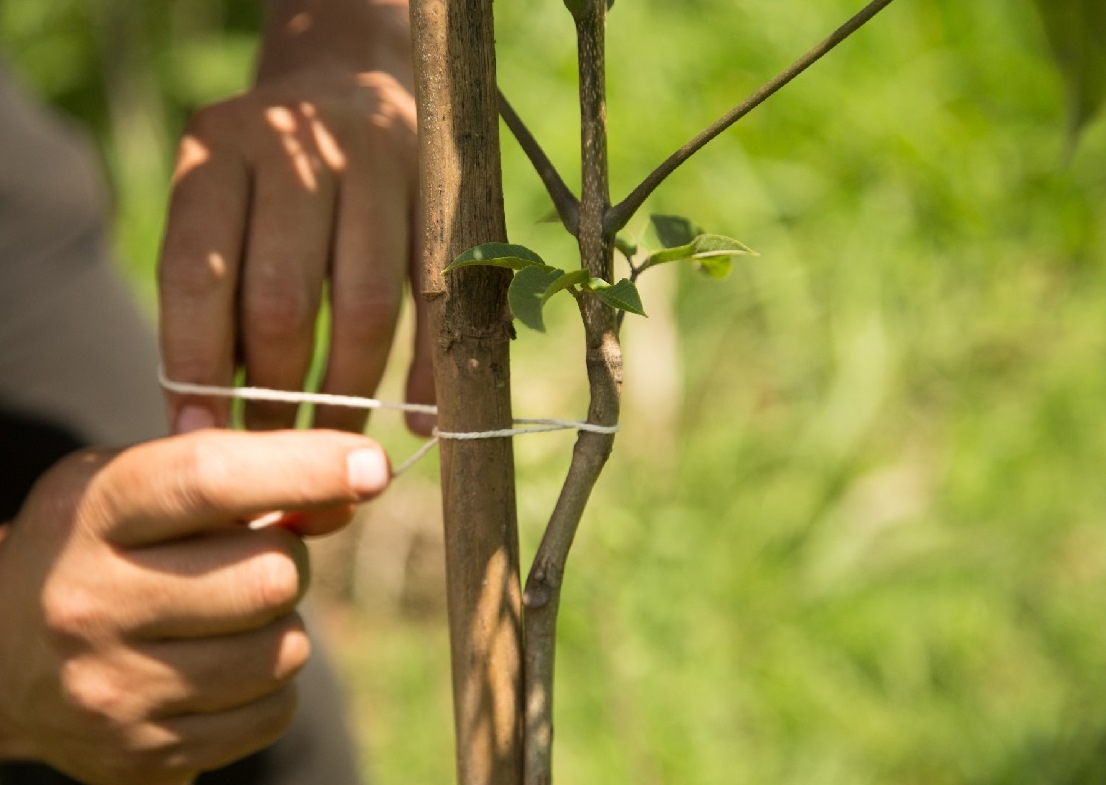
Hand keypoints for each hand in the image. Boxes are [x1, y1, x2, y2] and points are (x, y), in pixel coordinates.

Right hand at [0, 429, 388, 784]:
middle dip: (288, 562)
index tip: (372, 465)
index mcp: (94, 513)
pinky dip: (269, 686)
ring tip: (225, 617)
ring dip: (280, 625)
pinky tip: (219, 667)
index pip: (211, 479)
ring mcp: (115, 689)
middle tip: (251, 561)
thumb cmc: (98, 548)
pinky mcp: (144, 756)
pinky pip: (272, 713)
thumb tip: (355, 488)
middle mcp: (94, 602)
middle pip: (272, 575)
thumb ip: (248, 476)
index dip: (306, 467)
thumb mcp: (145, 486)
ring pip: (284, 649)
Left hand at [159, 0, 432, 435]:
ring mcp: (377, 169)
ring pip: (362, 306)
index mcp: (218, 151)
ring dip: (347, 390)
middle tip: (270, 449)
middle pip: (283, 298)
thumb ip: (210, 293)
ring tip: (330, 444)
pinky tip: (417, 418)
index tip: (200, 434)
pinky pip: (435, 301)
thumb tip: (202, 422)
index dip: (195, 364)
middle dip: (275, 391)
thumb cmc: (270, 179)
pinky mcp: (440, 195)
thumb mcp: (219, 202)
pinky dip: (427, 369)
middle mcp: (300, 153)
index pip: (197, 274)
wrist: (350, 86)